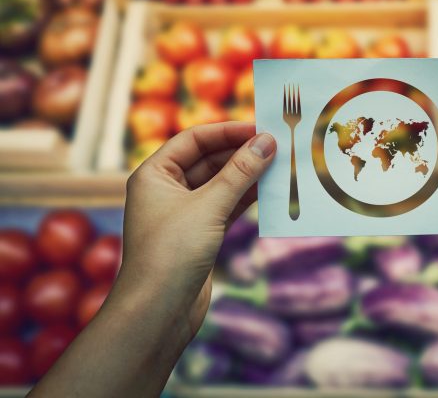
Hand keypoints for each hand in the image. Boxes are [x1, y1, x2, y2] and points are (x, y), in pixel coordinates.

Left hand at [118, 122, 275, 340]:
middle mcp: (166, 190)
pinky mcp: (200, 234)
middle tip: (277, 146)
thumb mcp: (209, 206)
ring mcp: (184, 213)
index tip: (261, 128)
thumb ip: (240, 172)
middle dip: (242, 153)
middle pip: (209, 160)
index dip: (227, 131)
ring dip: (248, 175)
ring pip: (221, 184)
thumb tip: (267, 141)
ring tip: (280, 166)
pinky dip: (247, 198)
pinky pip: (227, 206)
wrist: (157, 312)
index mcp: (154, 174)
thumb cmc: (171, 253)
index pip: (194, 140)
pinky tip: (271, 191)